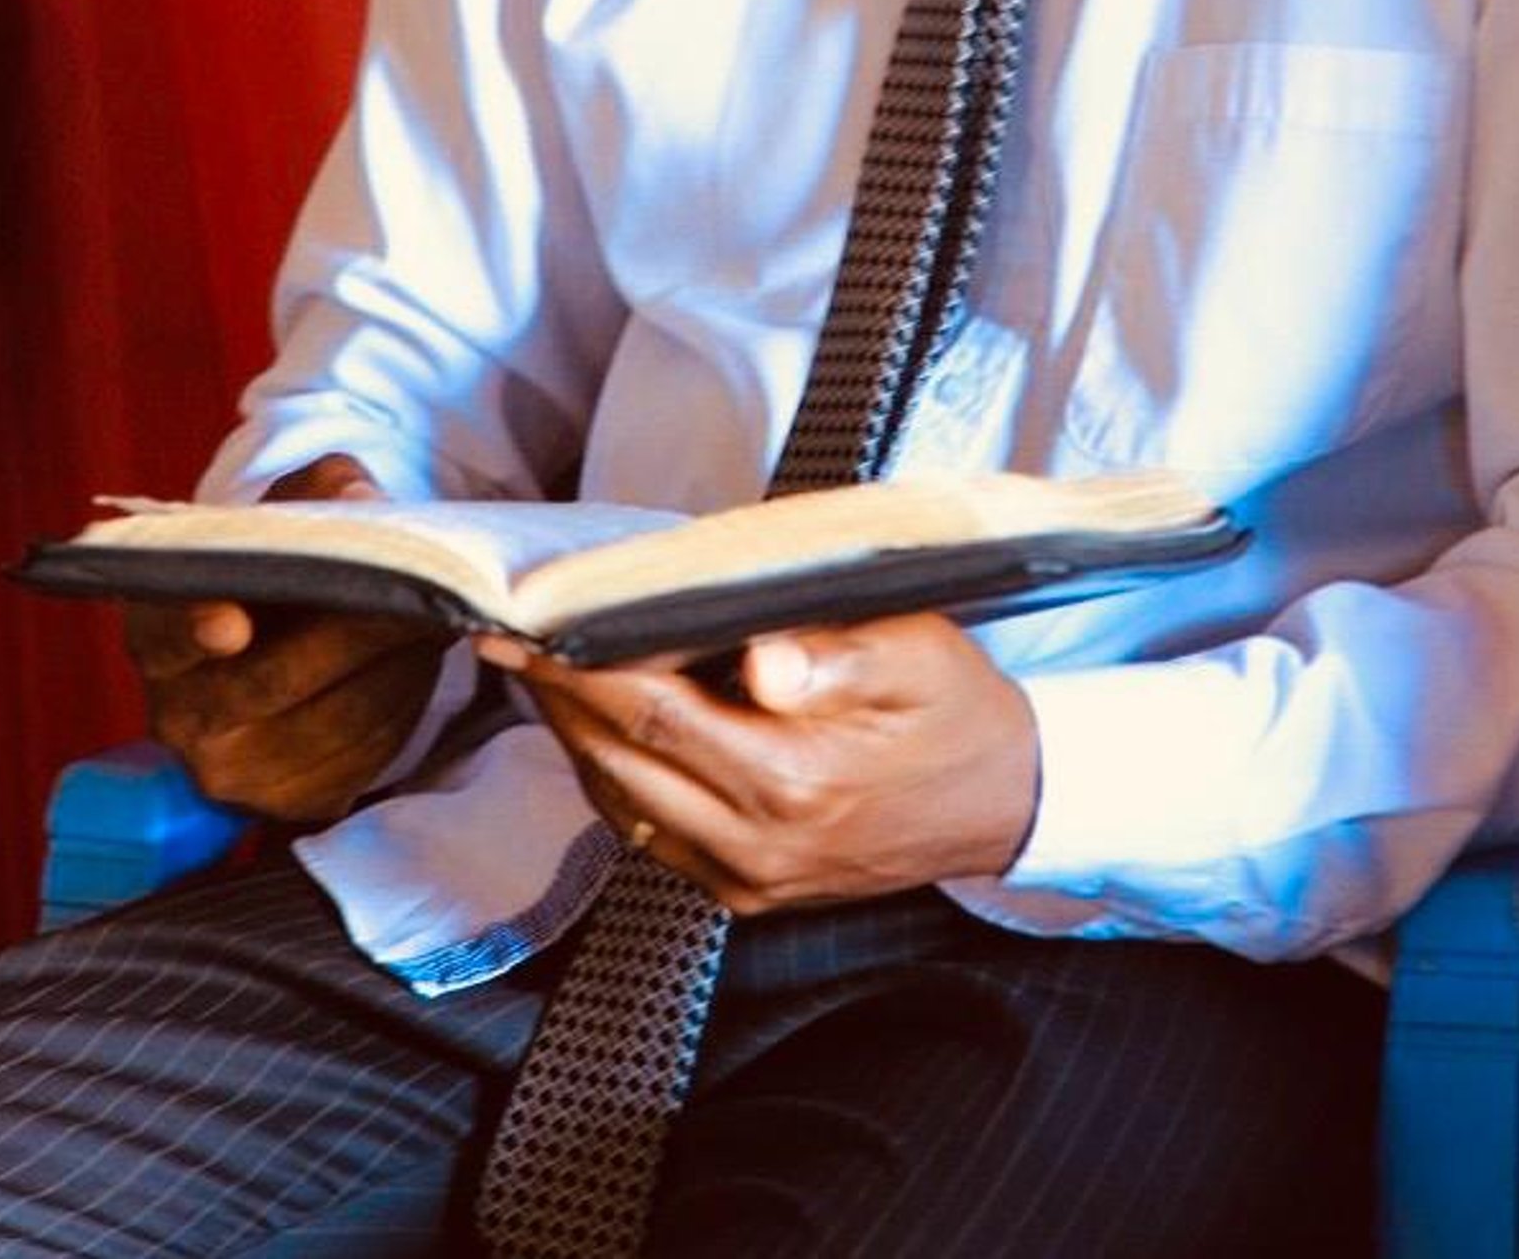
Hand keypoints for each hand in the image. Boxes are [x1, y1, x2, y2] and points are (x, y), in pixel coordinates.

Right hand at [124, 452, 449, 821]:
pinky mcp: (296, 802)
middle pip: (278, 678)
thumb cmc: (278, 572)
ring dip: (399, 664)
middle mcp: (182, 716)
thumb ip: (319, 489)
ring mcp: (237, 772)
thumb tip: (361, 495)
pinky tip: (419, 659)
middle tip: (416, 589)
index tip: (230, 622)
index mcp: (157, 635)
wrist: (284, 647)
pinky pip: (368, 753)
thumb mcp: (286, 513)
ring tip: (436, 614)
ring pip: (338, 717)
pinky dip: (406, 700)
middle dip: (356, 629)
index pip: (167, 637)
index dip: (195, 627)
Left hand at [477, 611, 1040, 913]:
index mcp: (794, 779)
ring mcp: (749, 880)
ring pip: (625, 805)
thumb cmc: (955, 707)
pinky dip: (619, 779)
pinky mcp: (749, 893)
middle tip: (513, 635)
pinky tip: (610, 728)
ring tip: (550, 671)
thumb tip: (761, 660)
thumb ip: (836, 653)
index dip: (579, 669)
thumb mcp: (916, 653)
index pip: (653, 716)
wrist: (1004, 800)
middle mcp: (759, 844)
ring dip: (579, 738)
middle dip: (558, 697)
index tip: (525, 626)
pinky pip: (654, 837)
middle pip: (620, 763)